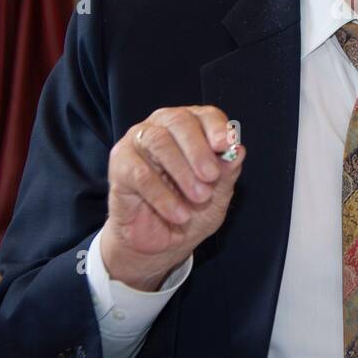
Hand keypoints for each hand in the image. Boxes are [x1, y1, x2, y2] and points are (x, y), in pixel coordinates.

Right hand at [102, 106, 243, 291]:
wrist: (162, 242)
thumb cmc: (191, 210)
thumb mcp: (218, 195)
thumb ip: (227, 172)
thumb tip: (238, 150)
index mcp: (191, 128)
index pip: (205, 115)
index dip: (217, 127)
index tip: (226, 145)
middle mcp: (162, 127)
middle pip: (179, 122)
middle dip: (199, 150)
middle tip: (211, 176)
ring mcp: (137, 143)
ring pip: (159, 142)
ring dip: (183, 172)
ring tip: (200, 198)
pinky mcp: (120, 166)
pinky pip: (141, 174)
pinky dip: (163, 196)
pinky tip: (179, 215)